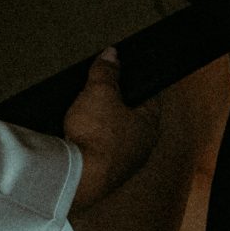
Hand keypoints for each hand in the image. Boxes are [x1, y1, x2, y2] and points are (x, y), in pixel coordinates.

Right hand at [64, 48, 160, 211]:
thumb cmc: (97, 134)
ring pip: (118, 137)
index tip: (128, 73)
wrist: (78, 176)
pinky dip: (92, 142)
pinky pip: (101, 152)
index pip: (151, 98)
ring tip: (86, 111)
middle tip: (103, 89)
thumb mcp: (100, 91)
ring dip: (104, 125)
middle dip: (118, 104)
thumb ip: (106, 71)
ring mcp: (124, 164)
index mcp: (149, 126)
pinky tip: (79, 134)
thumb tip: (112, 54)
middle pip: (134, 118)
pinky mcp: (104, 175)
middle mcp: (141, 148)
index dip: (139, 83)